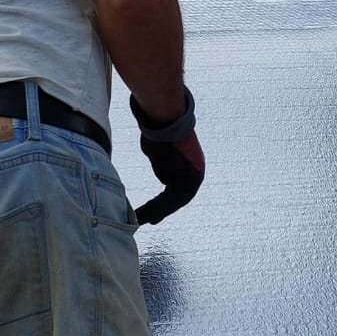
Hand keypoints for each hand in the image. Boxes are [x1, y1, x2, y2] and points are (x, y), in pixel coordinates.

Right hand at [130, 89, 205, 223]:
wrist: (164, 115)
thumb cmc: (160, 128)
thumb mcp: (162, 151)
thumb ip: (164, 166)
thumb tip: (164, 179)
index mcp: (193, 165)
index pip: (179, 190)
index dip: (166, 204)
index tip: (155, 213)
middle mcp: (196, 172)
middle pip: (177, 199)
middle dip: (160, 211)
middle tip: (146, 220)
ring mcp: (192, 175)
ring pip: (172, 201)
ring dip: (155, 212)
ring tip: (139, 219)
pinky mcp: (183, 177)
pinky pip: (168, 199)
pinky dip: (155, 208)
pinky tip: (143, 213)